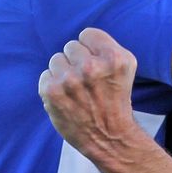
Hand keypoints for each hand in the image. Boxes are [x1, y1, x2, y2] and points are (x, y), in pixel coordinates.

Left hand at [38, 28, 144, 164]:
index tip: (97, 66)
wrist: (109, 138)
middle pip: (70, 46)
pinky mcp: (52, 92)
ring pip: (56, 60)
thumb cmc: (116, 99)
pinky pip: (45, 75)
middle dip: (77, 61)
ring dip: (64, 73)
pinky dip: (53, 86)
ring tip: (76, 91)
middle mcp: (92, 67)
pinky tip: (66, 99)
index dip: (91, 49)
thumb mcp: (126, 67)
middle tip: (87, 82)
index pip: (87, 34)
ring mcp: (70, 80)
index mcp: (114, 58)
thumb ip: (105, 46)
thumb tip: (79, 37)